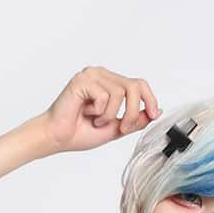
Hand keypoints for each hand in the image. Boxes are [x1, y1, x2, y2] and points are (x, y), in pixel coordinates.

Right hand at [41, 67, 160, 154]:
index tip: (154, 114)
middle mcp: (102, 74)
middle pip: (134, 86)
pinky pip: (105, 96)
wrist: (58, 138)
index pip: (138, 83)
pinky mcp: (83, 80)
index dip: (150, 99)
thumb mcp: (116, 128)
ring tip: (97, 121)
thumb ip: (134, 120)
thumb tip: (155, 112)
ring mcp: (92, 74)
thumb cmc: (81, 132)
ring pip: (120, 93)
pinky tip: (87, 114)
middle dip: (133, 112)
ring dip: (111, 115)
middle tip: (122, 128)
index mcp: (110, 83)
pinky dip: (100, 112)